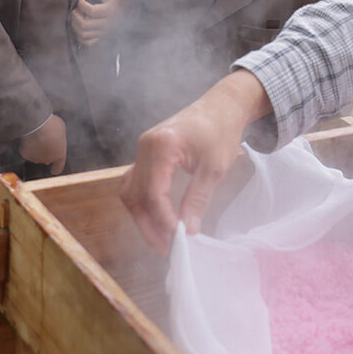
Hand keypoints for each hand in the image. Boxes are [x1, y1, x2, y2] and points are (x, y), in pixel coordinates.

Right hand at [19, 114, 67, 170]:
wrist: (37, 123)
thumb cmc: (51, 124)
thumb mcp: (61, 130)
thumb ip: (58, 137)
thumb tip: (54, 138)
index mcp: (60, 154)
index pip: (58, 168)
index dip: (55, 168)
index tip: (53, 169)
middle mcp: (48, 159)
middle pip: (46, 160)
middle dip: (46, 154)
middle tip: (44, 142)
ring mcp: (36, 158)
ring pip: (36, 156)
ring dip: (36, 149)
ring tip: (37, 136)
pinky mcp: (25, 154)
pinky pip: (26, 150)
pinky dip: (27, 145)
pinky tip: (29, 136)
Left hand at [71, 0, 124, 46]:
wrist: (124, 7)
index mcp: (110, 11)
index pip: (91, 11)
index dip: (81, 5)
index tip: (80, 0)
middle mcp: (107, 23)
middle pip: (85, 25)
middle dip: (76, 16)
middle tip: (76, 9)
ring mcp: (104, 32)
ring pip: (84, 34)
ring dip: (75, 25)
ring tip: (77, 17)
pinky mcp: (101, 37)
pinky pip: (88, 43)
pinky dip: (80, 37)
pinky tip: (80, 27)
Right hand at [121, 70, 271, 254]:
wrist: (221, 105)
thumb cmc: (221, 131)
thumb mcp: (214, 167)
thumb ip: (198, 198)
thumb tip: (189, 229)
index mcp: (161, 146)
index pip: (153, 192)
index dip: (163, 219)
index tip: (179, 237)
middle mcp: (145, 146)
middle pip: (135, 194)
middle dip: (148, 224)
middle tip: (165, 248)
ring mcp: (142, 148)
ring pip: (130, 190)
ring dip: (142, 216)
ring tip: (159, 238)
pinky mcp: (146, 153)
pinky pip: (136, 181)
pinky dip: (143, 202)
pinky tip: (156, 218)